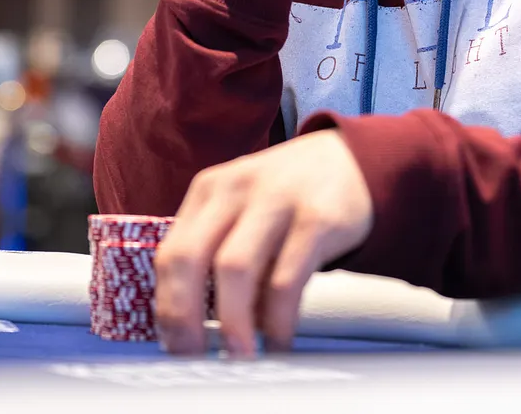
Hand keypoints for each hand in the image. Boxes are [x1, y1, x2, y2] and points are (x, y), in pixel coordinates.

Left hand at [154, 130, 372, 357]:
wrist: (354, 161)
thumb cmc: (290, 197)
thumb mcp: (244, 207)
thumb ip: (218, 249)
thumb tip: (194, 324)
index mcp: (209, 190)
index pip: (170, 253)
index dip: (166, 307)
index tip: (172, 346)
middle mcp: (237, 189)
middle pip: (190, 258)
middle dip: (184, 317)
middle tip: (194, 359)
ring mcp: (277, 199)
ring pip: (234, 269)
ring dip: (231, 323)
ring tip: (238, 357)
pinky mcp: (317, 218)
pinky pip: (286, 279)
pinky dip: (278, 320)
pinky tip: (279, 341)